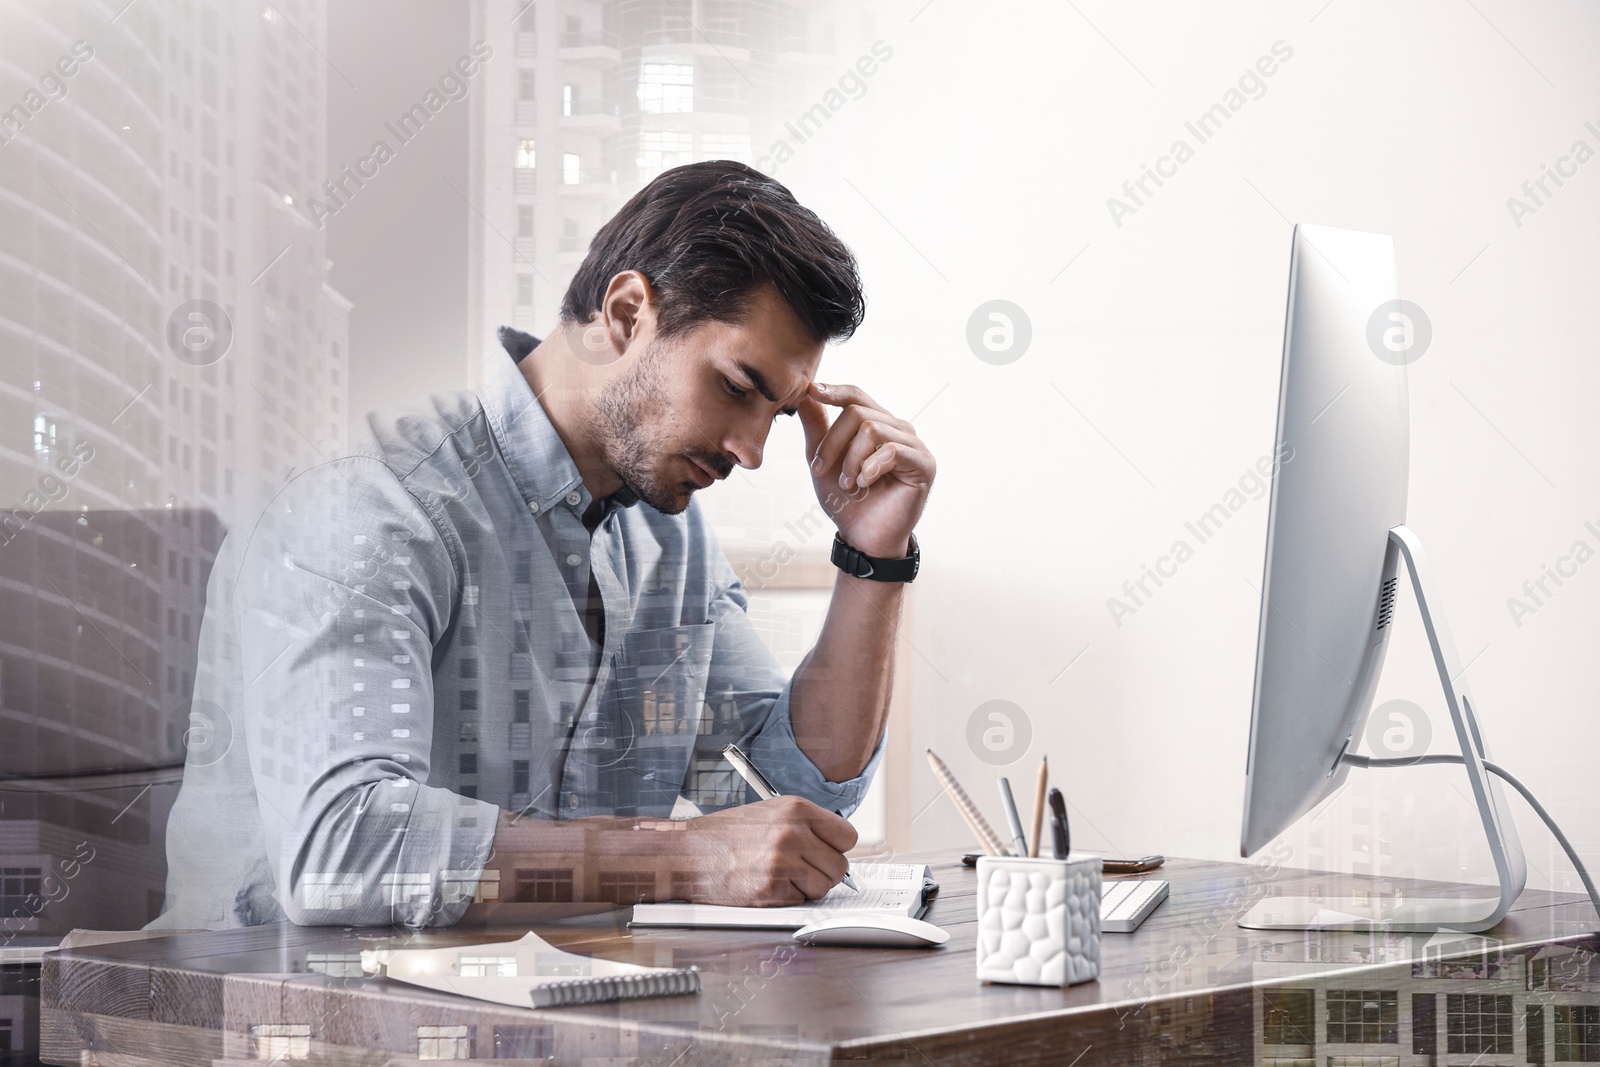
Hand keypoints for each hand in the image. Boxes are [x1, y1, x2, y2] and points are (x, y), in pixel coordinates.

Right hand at [681, 796, 857, 905]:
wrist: (688, 853)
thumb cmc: (727, 835)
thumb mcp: (771, 813)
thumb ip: (807, 826)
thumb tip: (838, 849)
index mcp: (796, 809)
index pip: (848, 836)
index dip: (837, 848)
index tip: (826, 852)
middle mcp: (792, 833)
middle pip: (839, 866)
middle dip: (823, 872)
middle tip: (800, 870)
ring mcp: (782, 862)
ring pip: (823, 887)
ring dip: (807, 888)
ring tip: (781, 876)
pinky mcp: (771, 889)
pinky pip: (801, 901)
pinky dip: (788, 899)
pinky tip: (766, 885)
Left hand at [798, 382, 934, 558]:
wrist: (864, 538)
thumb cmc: (847, 501)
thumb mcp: (824, 461)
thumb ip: (817, 428)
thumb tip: (806, 392)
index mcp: (877, 424)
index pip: (856, 396)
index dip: (834, 391)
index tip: (810, 391)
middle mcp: (898, 429)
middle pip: (857, 412)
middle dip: (832, 442)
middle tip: (820, 470)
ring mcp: (913, 445)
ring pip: (871, 429)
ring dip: (851, 461)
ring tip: (849, 485)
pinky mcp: (924, 463)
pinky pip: (891, 450)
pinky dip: (870, 468)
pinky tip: (865, 484)